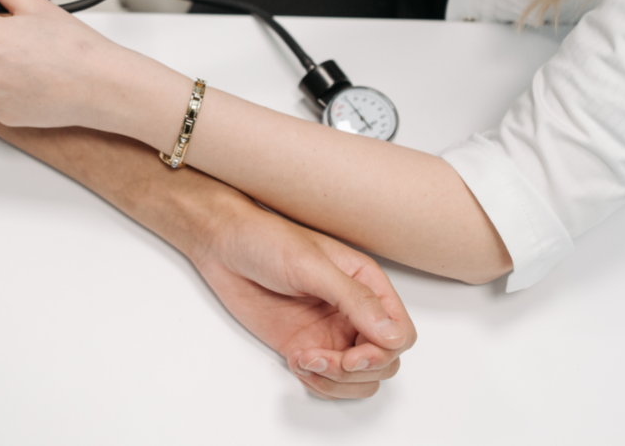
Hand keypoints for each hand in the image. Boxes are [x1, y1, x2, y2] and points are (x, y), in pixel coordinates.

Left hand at [197, 198, 415, 398]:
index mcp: (366, 284)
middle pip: (384, 362)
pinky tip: (296, 361)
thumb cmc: (266, 240)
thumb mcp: (312, 265)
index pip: (400, 333)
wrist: (224, 246)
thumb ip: (355, 299)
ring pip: (360, 379)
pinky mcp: (305, 347)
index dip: (382, 352)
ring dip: (337, 382)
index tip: (351, 356)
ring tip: (304, 360)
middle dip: (356, 371)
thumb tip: (393, 335)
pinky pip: (329, 381)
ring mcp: (330, 332)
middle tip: (320, 359)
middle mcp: (354, 311)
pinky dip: (318, 383)